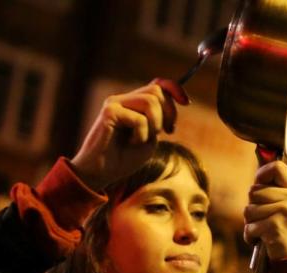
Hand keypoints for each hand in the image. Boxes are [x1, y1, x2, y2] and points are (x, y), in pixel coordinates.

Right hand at [70, 80, 187, 189]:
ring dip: (155, 124)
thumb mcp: (149, 139)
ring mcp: (114, 104)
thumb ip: (159, 120)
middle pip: (156, 91)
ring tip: (144, 139)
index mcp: (131, 104)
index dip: (174, 89)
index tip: (186, 102)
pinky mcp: (109, 112)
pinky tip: (130, 143)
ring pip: (150, 101)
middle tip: (165, 132)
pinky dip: (141, 134)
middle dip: (168, 112)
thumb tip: (175, 101)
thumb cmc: (123, 160)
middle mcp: (122, 99)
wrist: (99, 174)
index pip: (157, 85)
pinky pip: (139, 118)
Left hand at [243, 161, 286, 260]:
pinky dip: (250, 235)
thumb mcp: (286, 204)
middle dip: (252, 206)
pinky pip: (249, 226)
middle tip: (262, 218)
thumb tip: (257, 169)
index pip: (276, 167)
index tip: (259, 184)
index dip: (262, 174)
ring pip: (248, 209)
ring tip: (262, 229)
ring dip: (250, 222)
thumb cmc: (285, 228)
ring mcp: (286, 212)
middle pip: (254, 190)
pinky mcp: (276, 227)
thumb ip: (273, 189)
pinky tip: (260, 239)